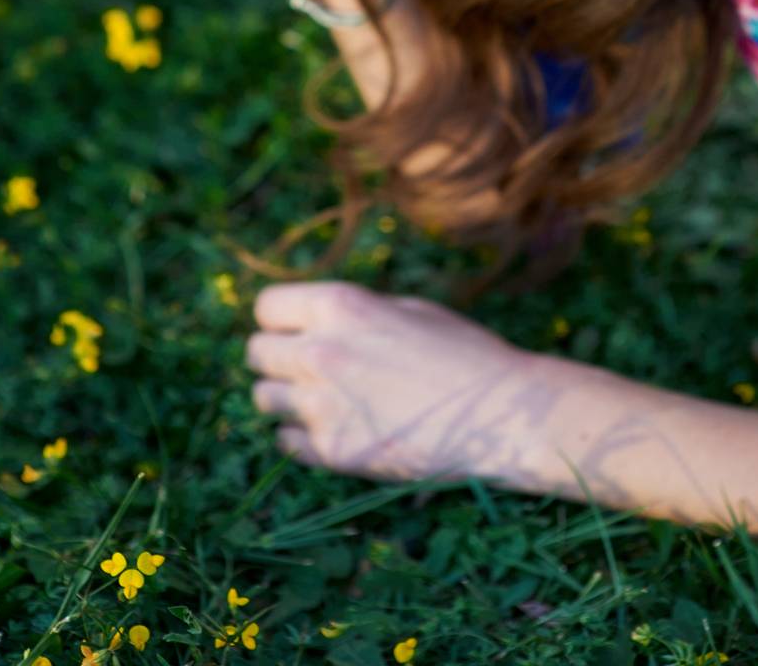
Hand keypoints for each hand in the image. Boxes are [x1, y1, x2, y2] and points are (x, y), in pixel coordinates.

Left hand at [245, 280, 553, 489]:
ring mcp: (323, 405)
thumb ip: (353, 313)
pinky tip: (333, 428)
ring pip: (262, 399)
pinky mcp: (333, 452)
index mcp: (340, 305)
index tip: (296, 330)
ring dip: (284, 398)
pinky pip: (286, 443)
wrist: (501, 413)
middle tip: (305, 367)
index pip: (266, 307)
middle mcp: (320, 351)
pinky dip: (301, 437)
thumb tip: (315, 321)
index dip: (281, 318)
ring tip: (319, 399)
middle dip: (276, 357)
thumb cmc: (463, 352)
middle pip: (256, 352)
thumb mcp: (407, 309)